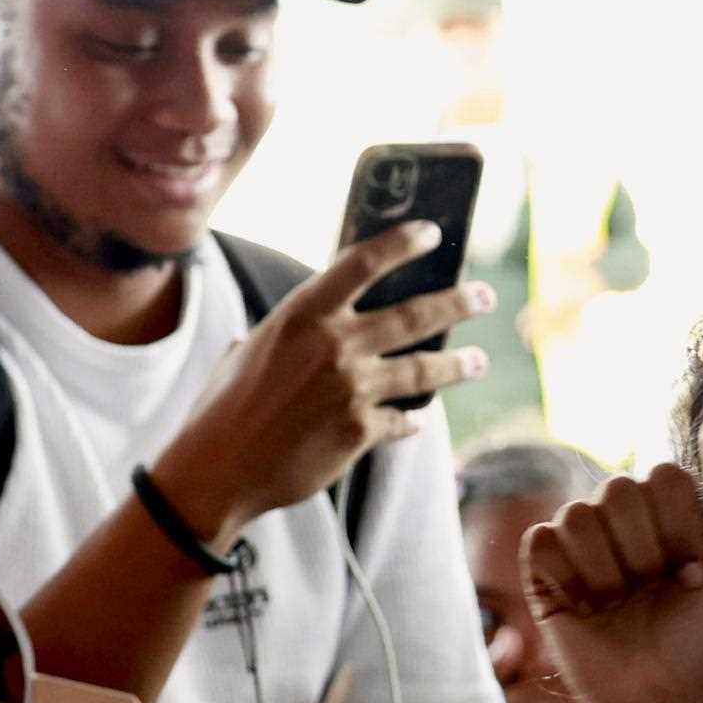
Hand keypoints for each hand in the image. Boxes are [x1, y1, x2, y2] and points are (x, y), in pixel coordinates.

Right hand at [142, 222, 489, 537]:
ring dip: (457, 364)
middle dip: (458, 302)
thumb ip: (296, 331)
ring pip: (423, 368)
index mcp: (303, 314)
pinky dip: (410, 420)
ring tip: (477, 362)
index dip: (403, 242)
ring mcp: (352, 388)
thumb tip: (321, 321)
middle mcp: (334, 344)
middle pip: (414, 313)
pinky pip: (401, 419)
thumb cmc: (225, 406)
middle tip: (485, 296)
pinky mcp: (360, 430)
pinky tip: (416, 420)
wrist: (217, 471)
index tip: (432, 232)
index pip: (363, 262)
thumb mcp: (255, 348)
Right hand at [523, 417, 702, 702]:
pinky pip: (542, 540)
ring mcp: (582, 546)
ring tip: (622, 605)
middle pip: (622, 490)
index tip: (695, 578)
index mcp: (671, 511)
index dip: (682, 529)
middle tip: (657, 593)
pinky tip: (587, 608)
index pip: (664, 474)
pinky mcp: (544, 576)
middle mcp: (624, 520)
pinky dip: (567, 576)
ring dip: (609, 570)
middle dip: (647, 551)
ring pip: (581, 514)